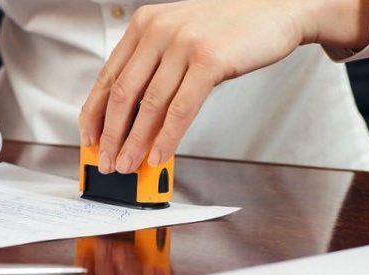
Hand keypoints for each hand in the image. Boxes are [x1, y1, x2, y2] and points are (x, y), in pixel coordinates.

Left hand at [78, 0, 368, 173]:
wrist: (278, 8)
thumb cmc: (230, 27)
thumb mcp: (180, 35)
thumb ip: (154, 65)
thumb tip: (134, 118)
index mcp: (144, 24)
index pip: (107, 76)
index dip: (94, 113)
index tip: (89, 139)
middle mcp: (157, 30)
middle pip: (122, 94)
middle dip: (110, 135)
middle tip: (106, 160)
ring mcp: (183, 44)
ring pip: (148, 106)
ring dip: (135, 142)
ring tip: (128, 165)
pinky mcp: (209, 60)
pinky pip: (180, 109)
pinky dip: (166, 138)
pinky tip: (158, 155)